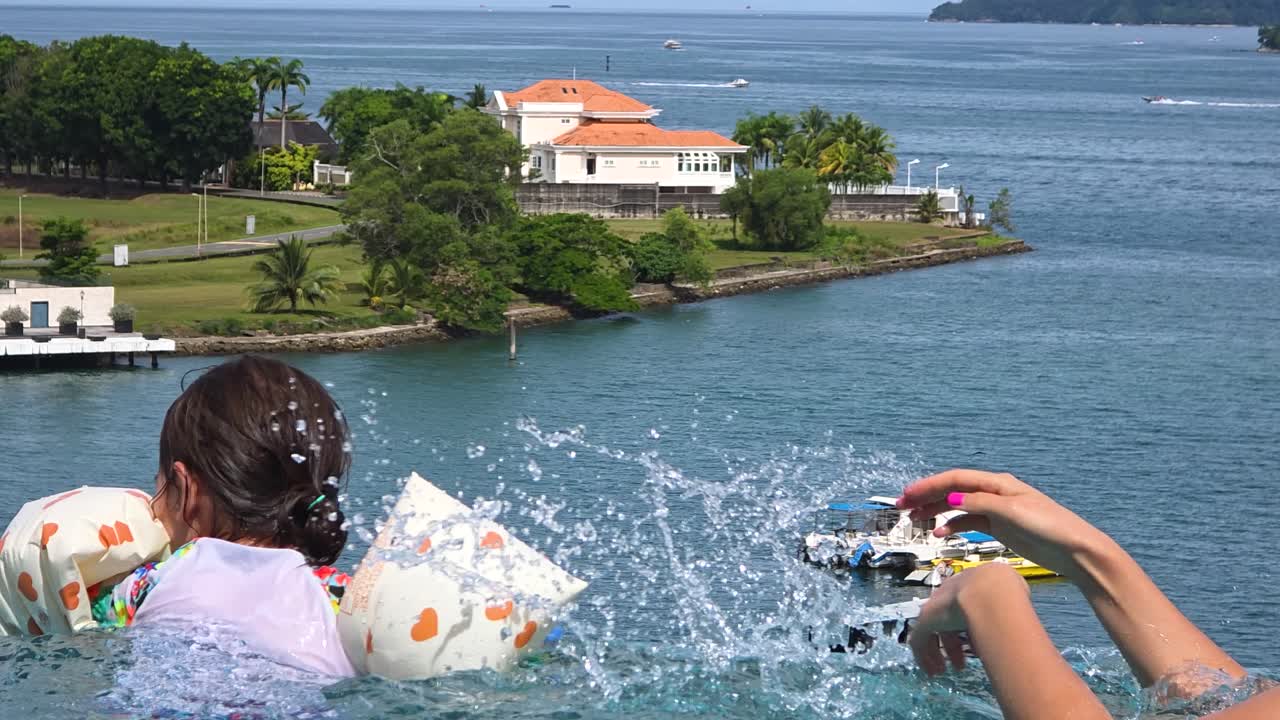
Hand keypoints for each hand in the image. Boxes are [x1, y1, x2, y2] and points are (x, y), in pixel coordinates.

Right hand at [897, 469, 1110, 580]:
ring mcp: (995, 510)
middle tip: (902, 507)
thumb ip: (981, 504)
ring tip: (914, 520)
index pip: (955, 480)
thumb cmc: (1048, 527)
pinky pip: (968, 522)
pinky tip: (939, 534)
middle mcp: (993, 493)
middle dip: (926, 497)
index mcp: (997, 484)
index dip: (929, 486)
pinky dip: (951, 526)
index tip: (907, 494)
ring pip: (957, 506)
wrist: (1074, 550)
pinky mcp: (999, 527)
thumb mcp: (1013, 512)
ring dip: (935, 511)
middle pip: (952, 491)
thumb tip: (951, 500)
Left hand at [909, 563, 1028, 675]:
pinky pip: (918, 641)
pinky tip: (931, 670)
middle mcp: (948, 597)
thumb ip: (1009, 609)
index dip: (966, 632)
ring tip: (942, 671)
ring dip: (936, 654)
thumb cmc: (1006, 595)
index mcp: (966, 591)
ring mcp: (935, 607)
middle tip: (959, 665)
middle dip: (952, 646)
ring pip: (928, 633)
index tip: (974, 648)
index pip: (960, 613)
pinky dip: (923, 657)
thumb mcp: (1010, 601)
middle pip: (944, 624)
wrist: (991, 590)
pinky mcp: (925, 619)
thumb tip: (1020, 619)